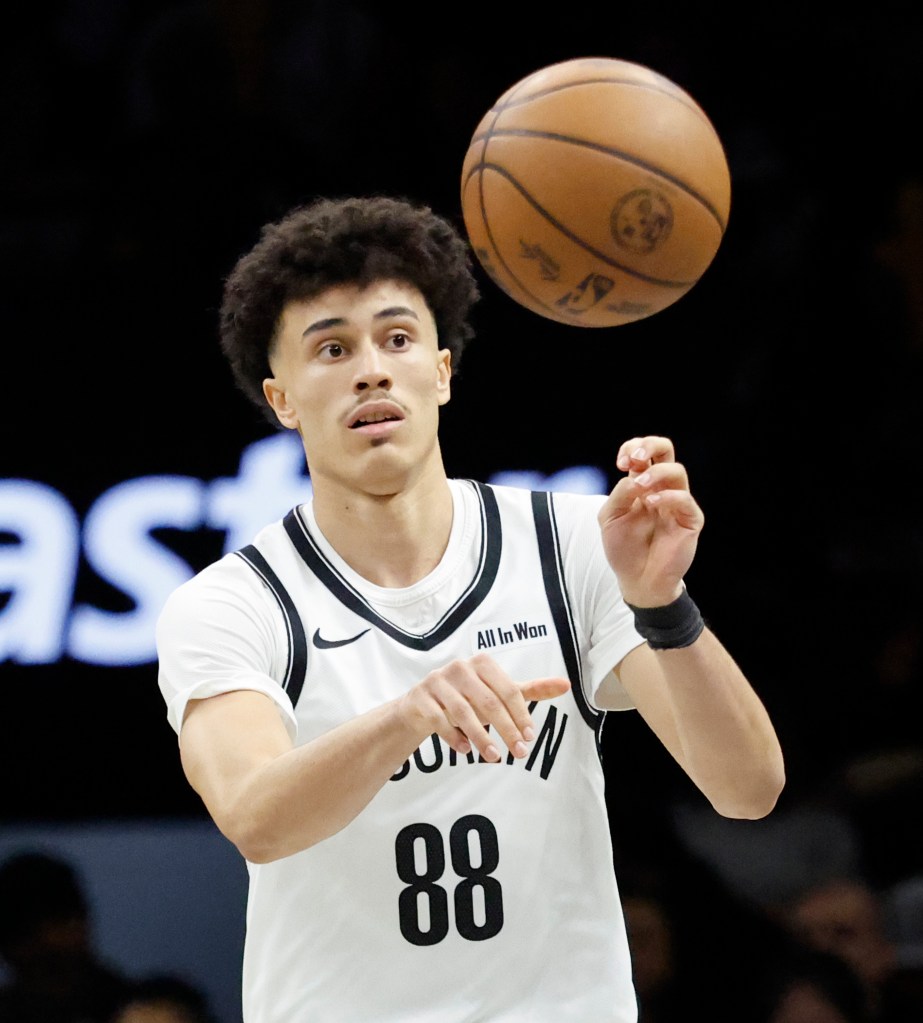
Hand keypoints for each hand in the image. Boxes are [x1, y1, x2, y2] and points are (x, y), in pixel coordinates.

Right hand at [400, 653, 569, 761]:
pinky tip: (465, 750)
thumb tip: (566, 684)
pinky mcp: (420, 697)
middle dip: (506, 730)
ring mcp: (437, 681)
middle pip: (488, 701)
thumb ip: (531, 690)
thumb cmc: (468, 698)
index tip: (530, 738)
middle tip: (520, 754)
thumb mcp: (499, 693)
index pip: (508, 690)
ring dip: (480, 736)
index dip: (521, 715)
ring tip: (493, 757)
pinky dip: (452, 736)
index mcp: (482, 663)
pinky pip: (437, 718)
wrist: (422, 706)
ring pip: (462, 711)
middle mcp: (459, 667)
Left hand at [597, 436, 703, 606]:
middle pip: (666, 451)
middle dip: (650, 444)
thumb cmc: (624, 548)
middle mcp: (661, 488)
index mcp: (641, 485)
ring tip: (640, 487)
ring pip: (677, 470)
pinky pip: (685, 498)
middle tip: (635, 458)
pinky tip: (651, 504)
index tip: (620, 462)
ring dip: (655, 473)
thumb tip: (634, 476)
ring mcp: (676, 503)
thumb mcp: (610, 518)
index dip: (632, 448)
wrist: (638, 580)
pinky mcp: (689, 520)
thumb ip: (620, 494)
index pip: (644, 453)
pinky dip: (667, 496)